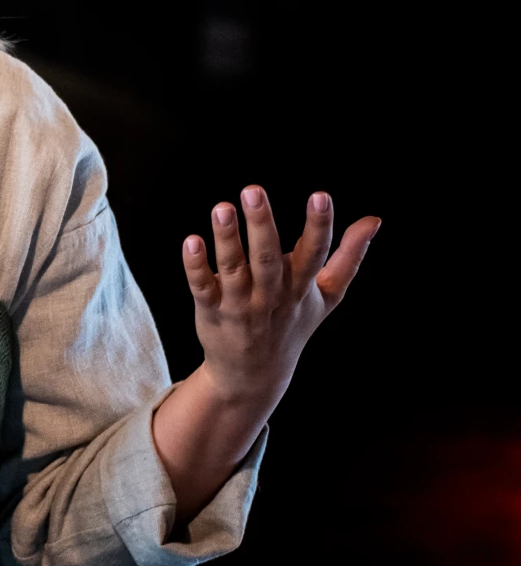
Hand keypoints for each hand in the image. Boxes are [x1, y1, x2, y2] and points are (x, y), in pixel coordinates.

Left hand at [152, 186, 379, 525]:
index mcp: (301, 288)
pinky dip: (196, 266)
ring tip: (222, 208)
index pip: (313, 255)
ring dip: (227, 239)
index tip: (321, 196)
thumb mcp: (327, 294)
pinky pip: (203, 287)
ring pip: (233, 269)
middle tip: (253, 189)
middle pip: (268, 259)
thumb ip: (349, 256)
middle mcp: (271, 296)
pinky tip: (192, 242)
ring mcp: (240, 305)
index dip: (319, 227)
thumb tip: (374, 220)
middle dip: (262, 224)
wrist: (255, 376)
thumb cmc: (293, 323)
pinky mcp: (212, 310)